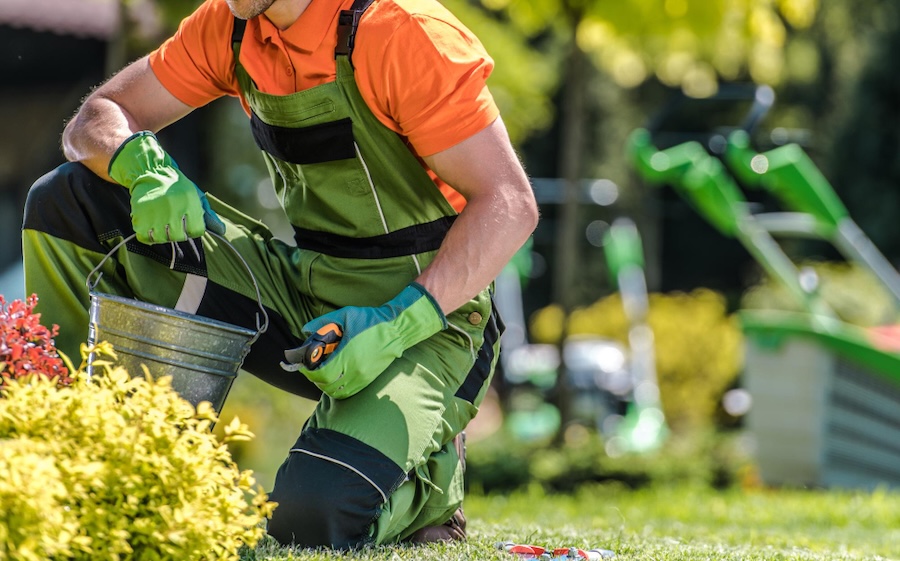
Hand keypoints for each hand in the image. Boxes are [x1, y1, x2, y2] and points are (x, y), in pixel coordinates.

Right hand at [109, 131, 225, 243]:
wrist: (150, 171)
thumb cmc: (177, 187)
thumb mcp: (196, 196)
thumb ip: (208, 215)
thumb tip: (222, 231)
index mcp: (189, 202)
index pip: (196, 231)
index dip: (193, 230)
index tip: (188, 223)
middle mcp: (173, 207)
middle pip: (179, 237)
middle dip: (178, 233)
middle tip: (173, 223)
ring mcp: (155, 211)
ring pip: (162, 238)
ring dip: (162, 235)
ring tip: (161, 223)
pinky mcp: (139, 214)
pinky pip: (145, 237)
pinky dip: (147, 235)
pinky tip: (150, 226)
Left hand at [281, 283, 446, 398]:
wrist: (396, 329)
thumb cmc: (371, 320)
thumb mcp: (345, 315)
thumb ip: (323, 323)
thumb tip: (306, 330)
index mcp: (347, 356)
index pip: (322, 374)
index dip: (310, 373)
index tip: (304, 367)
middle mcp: (355, 370)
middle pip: (327, 386)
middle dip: (315, 380)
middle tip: (311, 370)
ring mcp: (363, 377)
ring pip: (338, 392)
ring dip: (326, 386)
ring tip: (323, 375)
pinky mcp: (369, 379)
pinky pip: (349, 392)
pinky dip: (338, 389)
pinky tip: (336, 378)